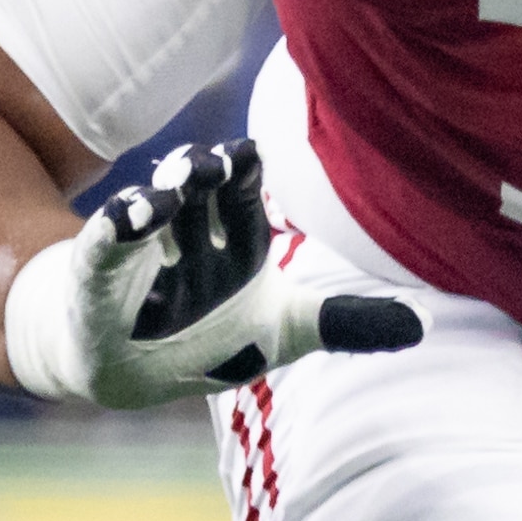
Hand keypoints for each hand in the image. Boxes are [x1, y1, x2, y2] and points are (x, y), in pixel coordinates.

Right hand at [3, 140, 423, 408]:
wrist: (129, 367)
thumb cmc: (212, 334)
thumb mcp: (285, 331)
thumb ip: (346, 322)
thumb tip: (424, 325)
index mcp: (235, 232)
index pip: (241, 188)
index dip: (243, 169)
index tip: (250, 153)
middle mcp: (189, 229)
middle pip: (196, 186)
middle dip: (203, 171)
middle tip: (215, 161)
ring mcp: (142, 249)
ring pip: (150, 207)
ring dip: (162, 194)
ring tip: (176, 185)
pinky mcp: (97, 275)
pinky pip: (102, 244)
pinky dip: (114, 228)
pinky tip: (129, 216)